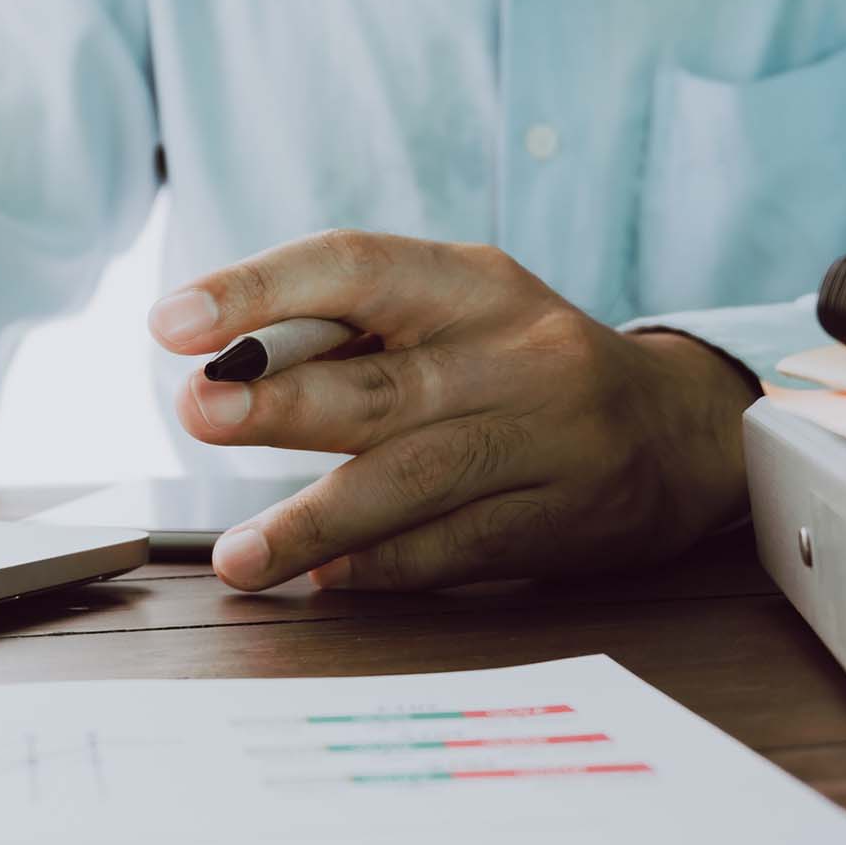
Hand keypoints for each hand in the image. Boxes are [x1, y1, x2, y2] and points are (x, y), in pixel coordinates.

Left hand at [147, 231, 757, 590]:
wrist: (674, 431)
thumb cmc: (519, 364)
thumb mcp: (453, 314)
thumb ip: (350, 334)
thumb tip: (220, 368)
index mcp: (470, 284)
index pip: (354, 266)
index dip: (258, 290)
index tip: (171, 322)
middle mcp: (512, 356)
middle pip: (382, 383)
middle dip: (278, 403)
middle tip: (197, 412)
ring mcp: (541, 441)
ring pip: (410, 482)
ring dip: (311, 522)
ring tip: (238, 558)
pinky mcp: (555, 521)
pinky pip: (449, 548)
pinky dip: (378, 566)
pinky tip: (324, 578)